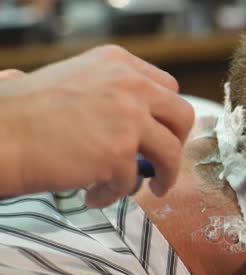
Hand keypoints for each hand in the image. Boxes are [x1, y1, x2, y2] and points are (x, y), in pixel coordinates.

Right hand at [0, 46, 193, 206]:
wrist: (0, 132)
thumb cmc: (26, 111)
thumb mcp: (77, 78)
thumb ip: (113, 90)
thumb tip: (141, 119)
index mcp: (120, 63)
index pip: (168, 87)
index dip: (169, 115)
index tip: (163, 132)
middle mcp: (130, 85)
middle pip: (182, 116)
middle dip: (178, 142)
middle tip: (165, 161)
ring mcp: (128, 119)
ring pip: (171, 153)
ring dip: (165, 175)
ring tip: (151, 188)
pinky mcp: (119, 153)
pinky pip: (131, 182)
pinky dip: (115, 194)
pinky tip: (94, 195)